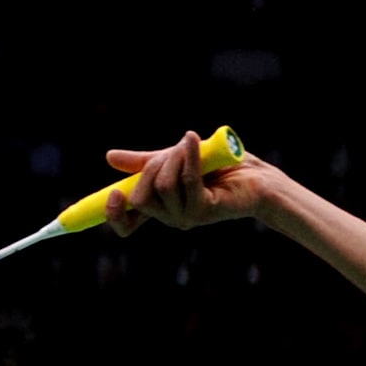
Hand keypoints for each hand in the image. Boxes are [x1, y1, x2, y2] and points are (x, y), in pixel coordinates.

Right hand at [101, 130, 273, 234]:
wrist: (256, 175)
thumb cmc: (218, 168)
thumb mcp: (173, 159)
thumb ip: (144, 161)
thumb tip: (109, 157)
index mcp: (160, 207)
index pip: (127, 224)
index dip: (114, 214)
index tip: (113, 194)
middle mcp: (171, 217)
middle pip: (140, 197)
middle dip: (152, 165)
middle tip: (175, 149)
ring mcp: (187, 217)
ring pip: (163, 186)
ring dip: (175, 156)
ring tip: (192, 144)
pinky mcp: (205, 210)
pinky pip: (187, 180)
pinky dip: (188, 155)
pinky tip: (193, 140)